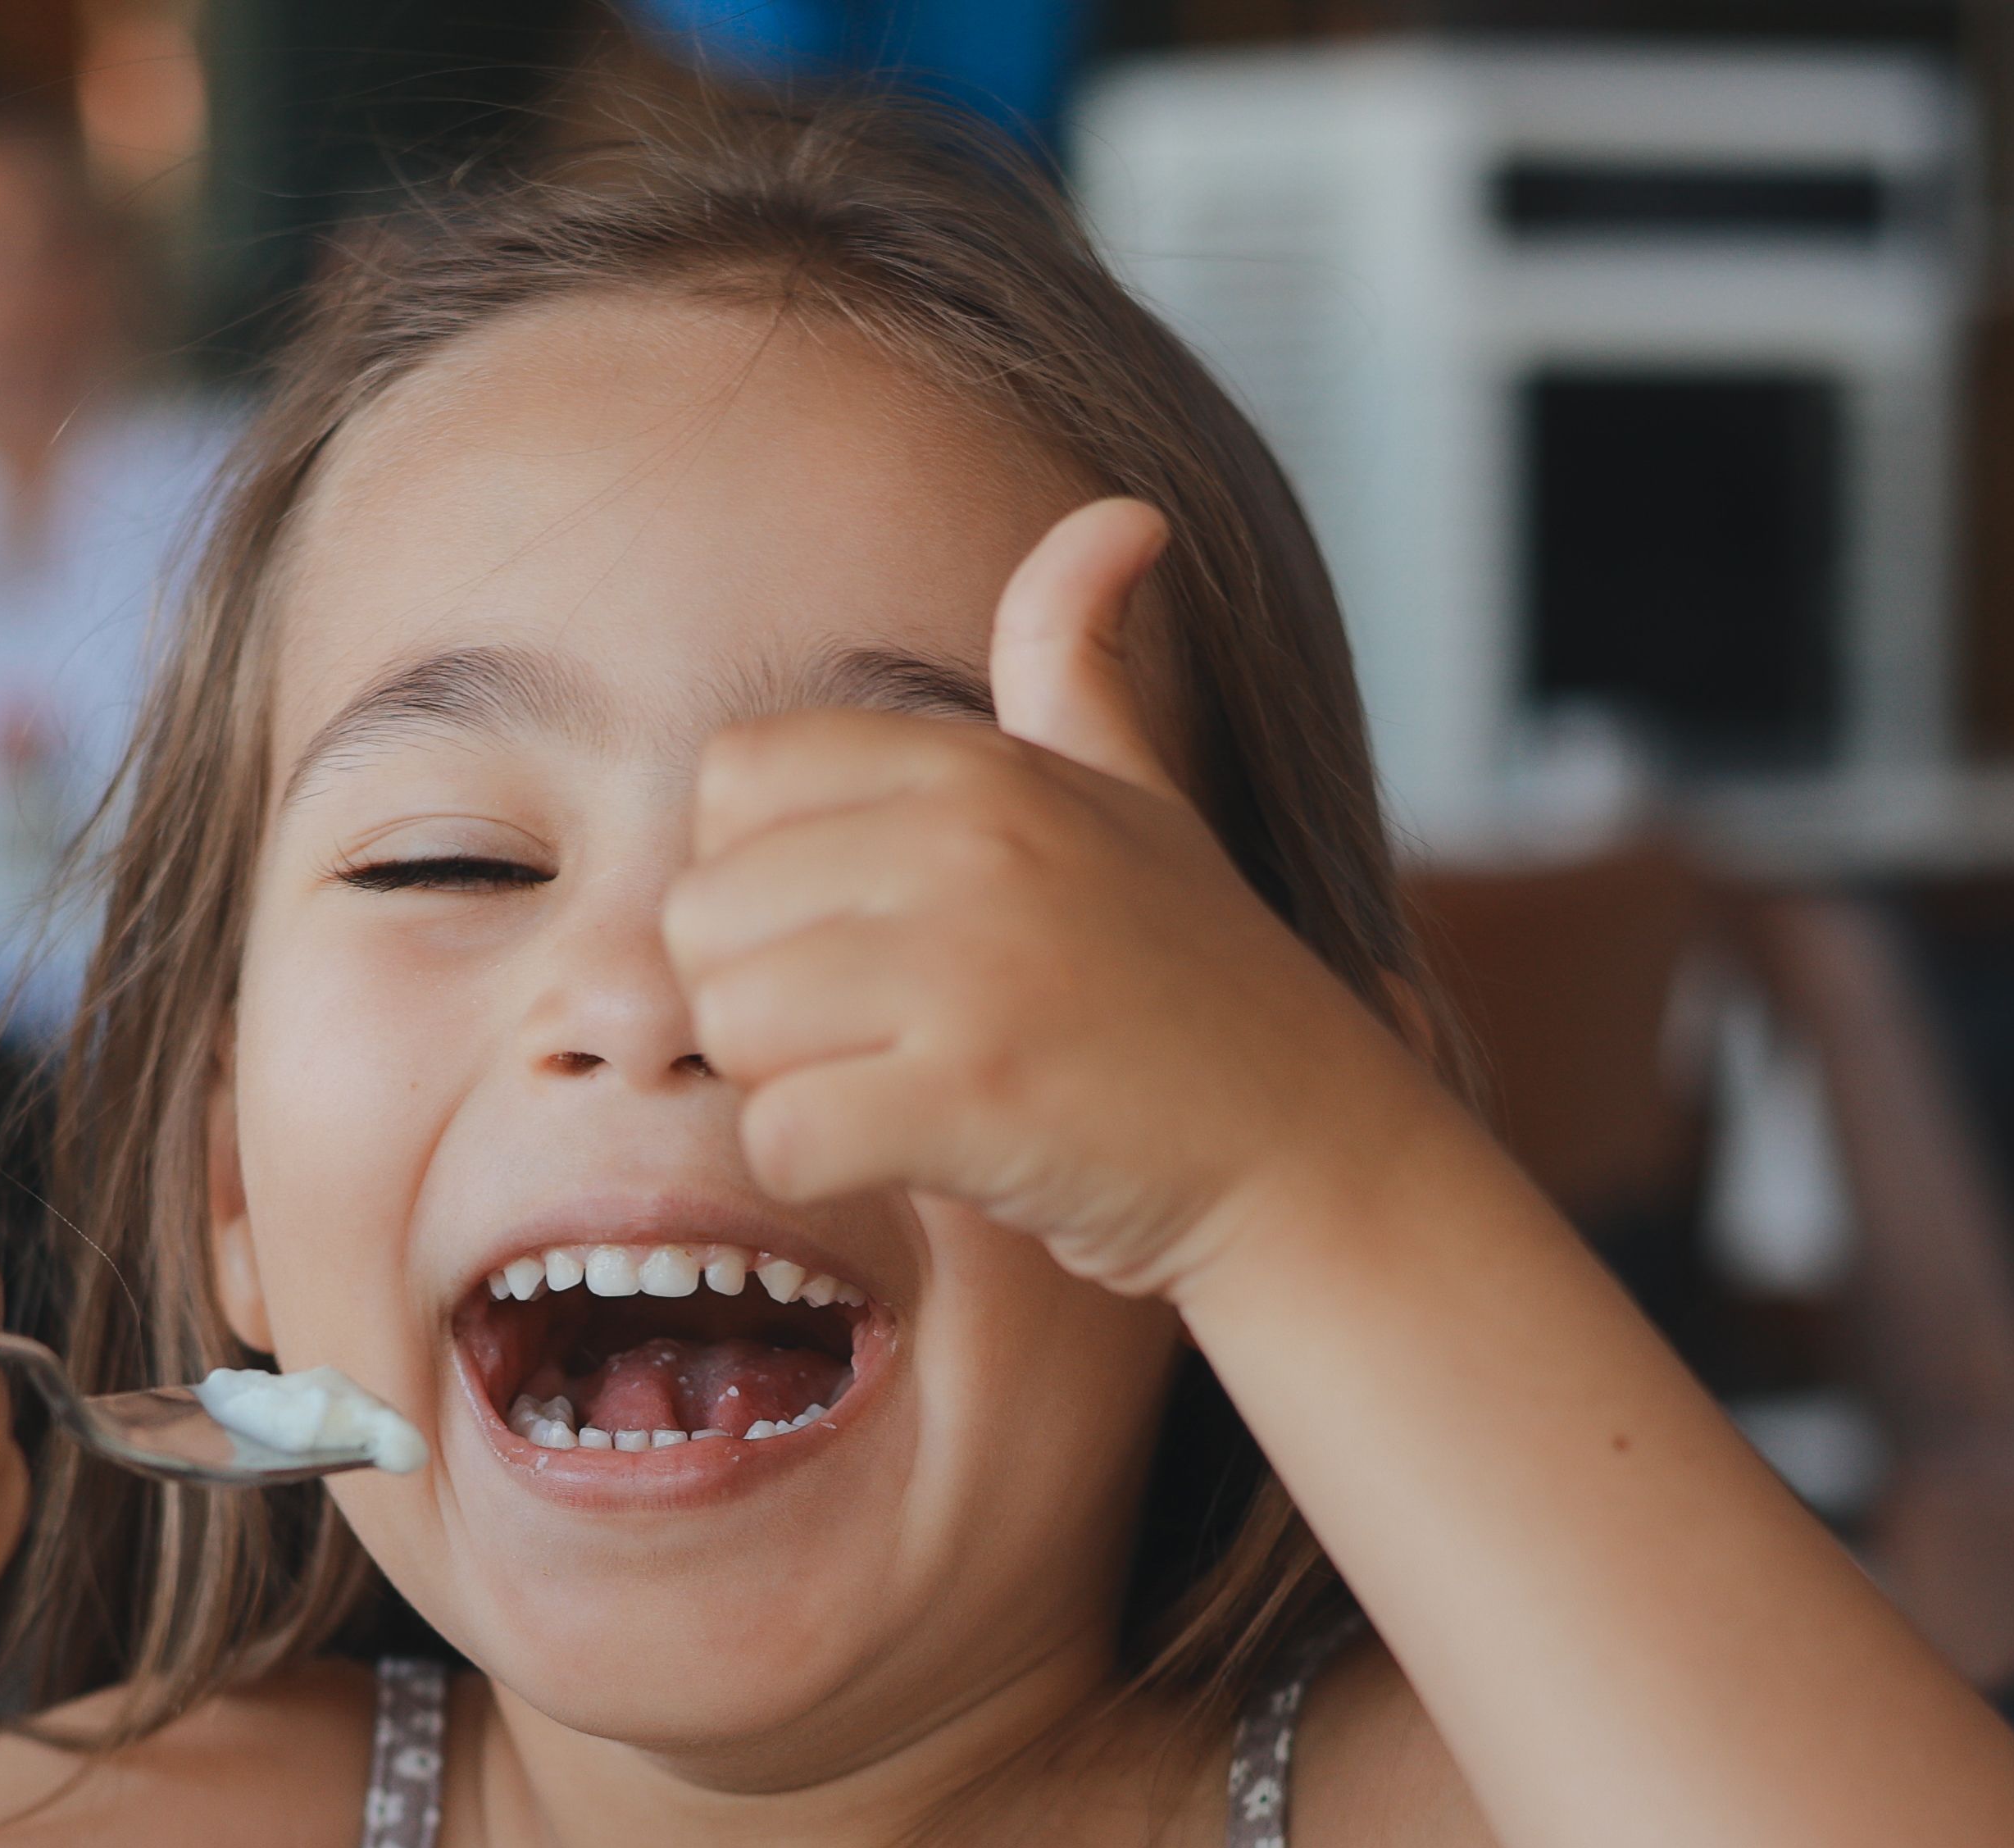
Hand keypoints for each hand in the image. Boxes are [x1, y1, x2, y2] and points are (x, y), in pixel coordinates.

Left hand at [664, 497, 1433, 1302]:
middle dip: (765, 998)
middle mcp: (969, 844)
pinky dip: (820, 1166)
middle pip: (704, 915)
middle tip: (886, 1036)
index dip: (762, 878)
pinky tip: (913, 1156)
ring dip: (792, 1084)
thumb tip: (1121, 515)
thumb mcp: (1140, 793)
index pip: (732, 778)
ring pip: (729, 1027)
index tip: (859, 934)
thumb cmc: (1198, 989)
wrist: (1310, 1152)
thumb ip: (1079, 661)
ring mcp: (971, 968)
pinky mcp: (969, 1098)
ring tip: (908, 1089)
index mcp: (980, 766)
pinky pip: (779, 1135)